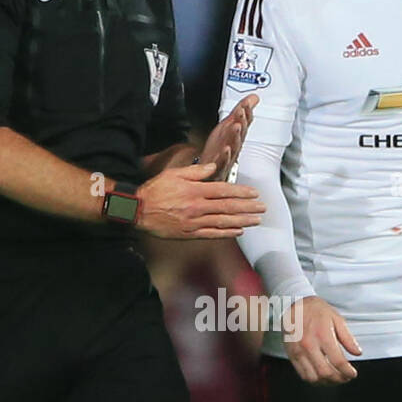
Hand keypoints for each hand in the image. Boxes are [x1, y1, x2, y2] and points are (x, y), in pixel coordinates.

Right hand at [136, 161, 264, 238]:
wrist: (138, 211)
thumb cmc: (155, 190)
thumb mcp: (175, 174)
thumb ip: (196, 172)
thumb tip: (213, 167)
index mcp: (195, 191)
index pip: (224, 191)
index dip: (241, 192)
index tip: (254, 193)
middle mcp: (197, 207)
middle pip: (228, 207)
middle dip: (248, 207)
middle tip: (263, 207)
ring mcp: (194, 222)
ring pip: (223, 221)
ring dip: (242, 221)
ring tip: (256, 220)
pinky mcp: (189, 233)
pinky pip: (212, 234)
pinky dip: (226, 233)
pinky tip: (238, 231)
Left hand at [199, 94, 258, 181]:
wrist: (207, 175)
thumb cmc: (218, 151)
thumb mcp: (228, 127)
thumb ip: (240, 112)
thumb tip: (254, 97)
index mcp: (236, 136)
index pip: (244, 123)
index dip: (246, 113)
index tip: (246, 103)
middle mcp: (234, 147)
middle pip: (240, 134)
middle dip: (242, 121)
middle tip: (242, 111)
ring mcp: (227, 158)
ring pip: (234, 147)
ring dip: (236, 136)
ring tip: (236, 126)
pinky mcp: (218, 169)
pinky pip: (222, 163)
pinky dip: (225, 156)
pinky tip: (226, 149)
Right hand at [284, 296, 361, 383]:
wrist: (294, 304)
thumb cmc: (316, 311)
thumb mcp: (337, 319)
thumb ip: (348, 338)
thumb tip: (357, 353)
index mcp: (322, 336)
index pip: (338, 361)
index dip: (348, 372)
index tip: (352, 374)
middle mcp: (309, 346)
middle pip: (326, 373)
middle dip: (339, 379)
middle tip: (345, 378)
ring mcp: (299, 352)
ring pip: (313, 377)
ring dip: (326, 382)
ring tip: (335, 378)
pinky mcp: (292, 355)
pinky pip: (303, 374)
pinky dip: (314, 379)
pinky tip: (321, 376)